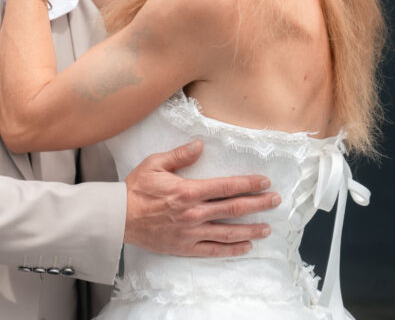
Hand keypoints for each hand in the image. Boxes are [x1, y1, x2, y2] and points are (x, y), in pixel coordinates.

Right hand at [123, 140, 279, 256]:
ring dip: (251, 229)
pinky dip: (232, 249)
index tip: (264, 182)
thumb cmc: (136, 189)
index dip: (248, 183)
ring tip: (267, 228)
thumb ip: (179, 155)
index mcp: (189, 191)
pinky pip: (214, 250)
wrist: (119, 218)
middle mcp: (194, 213)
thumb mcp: (155, 164)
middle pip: (234, 209)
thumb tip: (200, 145)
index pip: (227, 187)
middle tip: (276, 201)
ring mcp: (191, 232)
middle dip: (258, 204)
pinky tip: (246, 246)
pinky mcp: (185, 247)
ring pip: (229, 232)